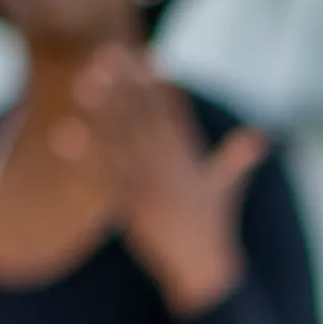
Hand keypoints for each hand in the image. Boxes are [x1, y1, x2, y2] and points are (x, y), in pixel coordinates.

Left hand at [52, 46, 267, 315]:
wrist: (203, 268)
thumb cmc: (212, 227)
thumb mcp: (225, 188)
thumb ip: (236, 159)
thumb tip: (260, 136)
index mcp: (190, 159)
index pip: (172, 114)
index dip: (155, 84)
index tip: (142, 55)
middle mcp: (172, 169)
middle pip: (144, 119)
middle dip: (126, 87)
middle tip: (106, 55)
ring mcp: (153, 188)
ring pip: (122, 142)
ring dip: (102, 111)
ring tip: (83, 83)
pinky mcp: (135, 209)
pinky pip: (103, 178)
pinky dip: (81, 157)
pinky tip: (62, 135)